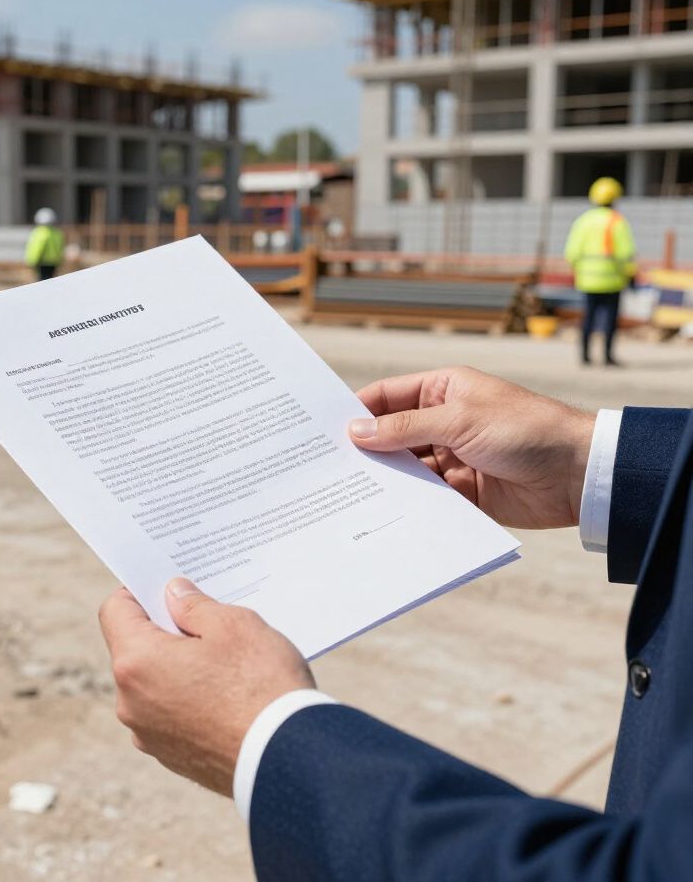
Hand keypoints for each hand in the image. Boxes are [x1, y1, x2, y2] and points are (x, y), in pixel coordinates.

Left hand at [99, 579, 313, 795]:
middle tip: (206, 618)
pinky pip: (169, 713)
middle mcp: (131, 703)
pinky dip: (188, 697)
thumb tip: (173, 594)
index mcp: (136, 662)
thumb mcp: (233, 624)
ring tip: (224, 658)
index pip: (115, 610)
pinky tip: (226, 692)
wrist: (290, 762)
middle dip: (165, 628)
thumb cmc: (260, 685)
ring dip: (178, 665)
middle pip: (134, 647)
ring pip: (153, 682)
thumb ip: (193, 604)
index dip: (140, 591)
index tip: (169, 587)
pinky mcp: (172, 758)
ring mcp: (149, 735)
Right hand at [350, 366, 594, 528]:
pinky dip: (407, 503)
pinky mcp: (461, 491)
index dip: (357, 411)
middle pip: (391, 435)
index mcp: (442, 391)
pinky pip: (425, 496)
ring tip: (348, 493)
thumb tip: (356, 432)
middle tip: (328, 466)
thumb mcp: (458, 420)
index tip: (325, 429)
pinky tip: (381, 511)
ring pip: (406, 468)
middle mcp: (442, 422)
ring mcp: (451, 458)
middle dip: (366, 449)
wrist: (578, 474)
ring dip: (385, 479)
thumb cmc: (524, 429)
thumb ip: (404, 428)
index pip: (387, 397)